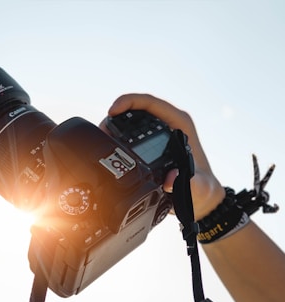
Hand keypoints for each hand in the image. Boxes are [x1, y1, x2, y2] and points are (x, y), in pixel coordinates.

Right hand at [106, 93, 224, 220]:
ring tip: (101, 138)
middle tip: (102, 130)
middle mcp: (168, 125)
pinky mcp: (152, 144)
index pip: (152, 103)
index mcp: (180, 125)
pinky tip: (108, 147)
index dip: (130, 102)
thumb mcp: (199, 188)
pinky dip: (118, 137)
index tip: (113, 111)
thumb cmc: (202, 189)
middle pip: (138, 109)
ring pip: (132, 121)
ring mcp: (159, 134)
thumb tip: (171, 179)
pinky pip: (131, 134)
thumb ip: (191, 184)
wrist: (200, 198)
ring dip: (115, 126)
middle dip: (117, 115)